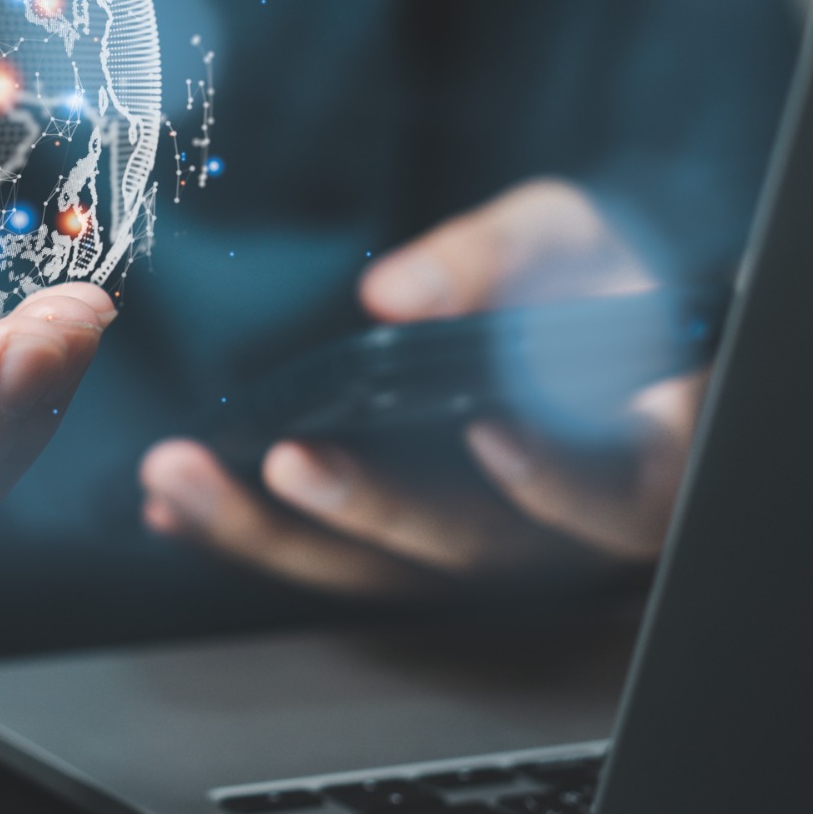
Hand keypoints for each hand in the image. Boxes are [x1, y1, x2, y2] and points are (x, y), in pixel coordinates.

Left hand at [138, 179, 702, 592]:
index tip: (491, 430)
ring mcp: (474, 553)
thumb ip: (498, 256)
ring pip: (382, 574)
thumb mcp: (565, 239)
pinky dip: (248, 534)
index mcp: (638, 460)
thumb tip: (399, 294)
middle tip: (288, 462)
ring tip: (183, 483)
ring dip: (272, 535)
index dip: (560, 478)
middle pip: (472, 550)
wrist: (572, 323)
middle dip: (369, 510)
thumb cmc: (585, 284)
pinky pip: (328, 561)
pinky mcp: (404, 553)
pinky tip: (174, 507)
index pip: (620, 494)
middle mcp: (557, 533)